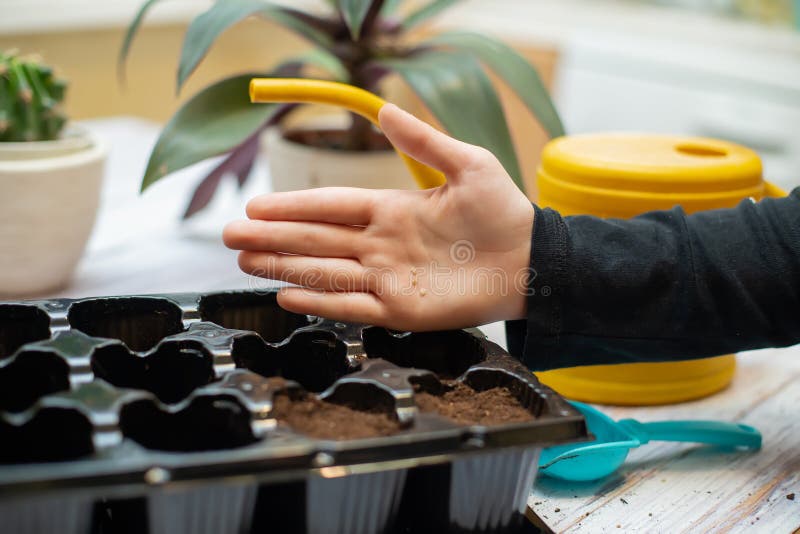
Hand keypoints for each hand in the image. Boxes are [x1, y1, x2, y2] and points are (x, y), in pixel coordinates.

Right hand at [223, 104, 533, 330]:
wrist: (531, 260)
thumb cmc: (501, 211)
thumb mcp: (467, 163)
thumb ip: (424, 140)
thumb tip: (384, 109)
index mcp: (391, 209)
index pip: (331, 206)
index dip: (292, 206)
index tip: (255, 205)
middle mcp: (382, 244)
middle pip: (315, 240)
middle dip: (272, 237)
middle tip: (229, 235)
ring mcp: (388, 278)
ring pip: (325, 271)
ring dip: (284, 266)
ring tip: (244, 261)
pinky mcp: (402, 309)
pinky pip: (352, 305)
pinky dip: (320, 302)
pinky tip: (286, 295)